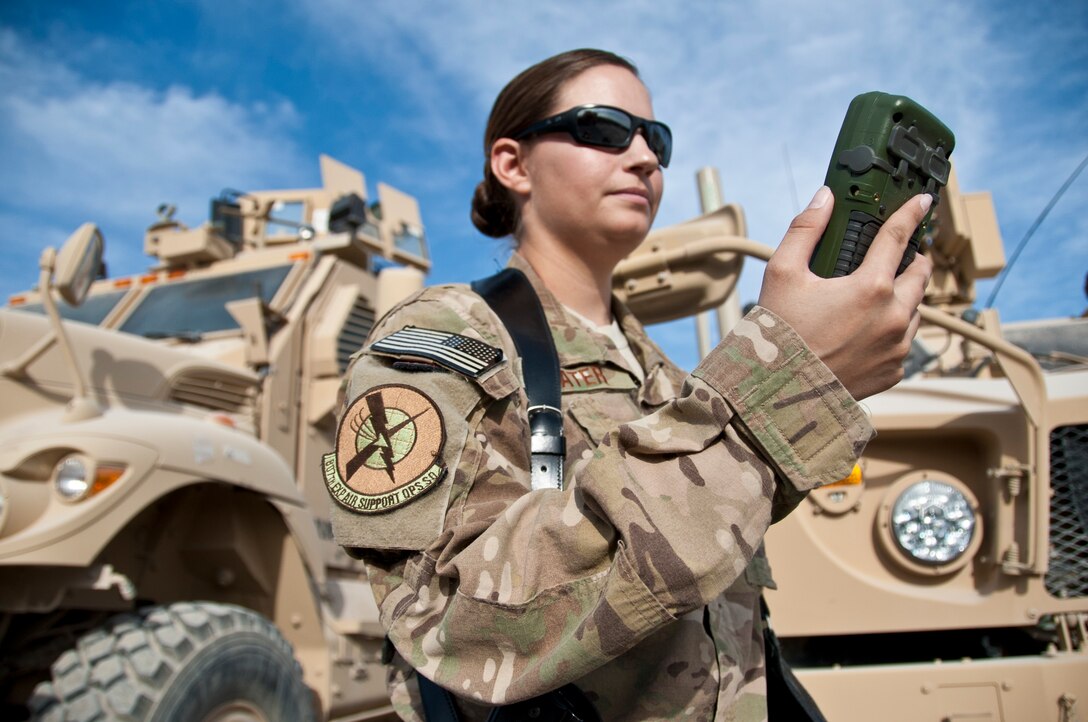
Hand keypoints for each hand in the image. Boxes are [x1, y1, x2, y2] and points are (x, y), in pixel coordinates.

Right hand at [757, 186, 932, 399]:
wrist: (778, 394)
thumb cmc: (778, 333)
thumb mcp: (783, 273)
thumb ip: (806, 230)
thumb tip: (824, 197)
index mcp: (871, 288)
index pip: (898, 238)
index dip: (910, 214)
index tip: (922, 201)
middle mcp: (893, 317)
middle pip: (920, 276)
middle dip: (914, 260)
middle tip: (902, 254)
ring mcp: (897, 347)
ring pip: (915, 310)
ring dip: (904, 297)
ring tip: (879, 295)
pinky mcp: (894, 371)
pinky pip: (904, 342)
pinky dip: (893, 330)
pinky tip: (868, 330)